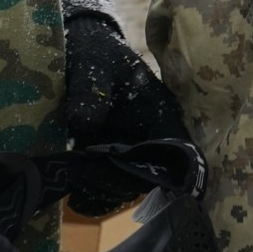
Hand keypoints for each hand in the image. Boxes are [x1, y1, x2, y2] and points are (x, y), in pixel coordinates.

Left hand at [61, 13, 190, 213]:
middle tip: (83, 177)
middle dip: (117, 183)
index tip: (130, 174)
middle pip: (146, 176)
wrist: (75, 53)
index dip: (165, 170)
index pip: (177, 151)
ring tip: (75, 189)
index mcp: (161, 115)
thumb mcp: (94, 65)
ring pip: (125, 187)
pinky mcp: (106, 162)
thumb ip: (91, 90)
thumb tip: (85, 121)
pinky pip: (106, 189)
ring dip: (103, 194)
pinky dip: (93, 198)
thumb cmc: (94, 53)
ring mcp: (128, 154)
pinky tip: (75, 198)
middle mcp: (150, 140)